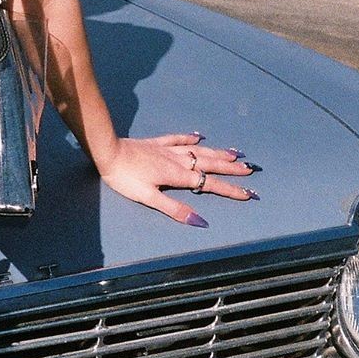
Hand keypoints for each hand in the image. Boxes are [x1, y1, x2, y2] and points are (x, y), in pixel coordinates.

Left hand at [97, 132, 258, 226]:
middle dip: (230, 168)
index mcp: (177, 175)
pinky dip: (189, 138)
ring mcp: (166, 150)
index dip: (229, 190)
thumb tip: (201, 221)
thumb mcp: (149, 198)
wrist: (108, 152)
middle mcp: (176, 160)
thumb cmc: (125, 178)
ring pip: (197, 151)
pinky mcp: (155, 143)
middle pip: (208, 164)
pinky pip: (177, 139)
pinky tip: (198, 136)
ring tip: (234, 153)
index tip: (248, 193)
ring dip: (216, 152)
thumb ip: (175, 209)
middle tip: (250, 169)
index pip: (208, 184)